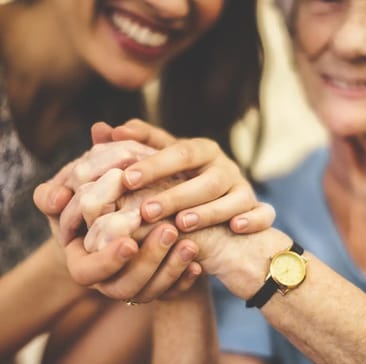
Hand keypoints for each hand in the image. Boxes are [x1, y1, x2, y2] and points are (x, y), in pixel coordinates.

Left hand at [94, 119, 275, 233]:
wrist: (216, 210)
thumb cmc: (179, 183)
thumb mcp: (158, 165)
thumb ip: (133, 148)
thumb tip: (99, 129)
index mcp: (199, 151)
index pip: (177, 151)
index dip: (154, 164)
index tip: (124, 178)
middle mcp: (223, 166)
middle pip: (204, 178)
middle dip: (176, 193)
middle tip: (147, 211)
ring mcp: (243, 187)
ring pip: (233, 196)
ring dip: (209, 210)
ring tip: (182, 223)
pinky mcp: (257, 207)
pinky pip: (263, 212)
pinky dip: (254, 218)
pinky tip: (237, 229)